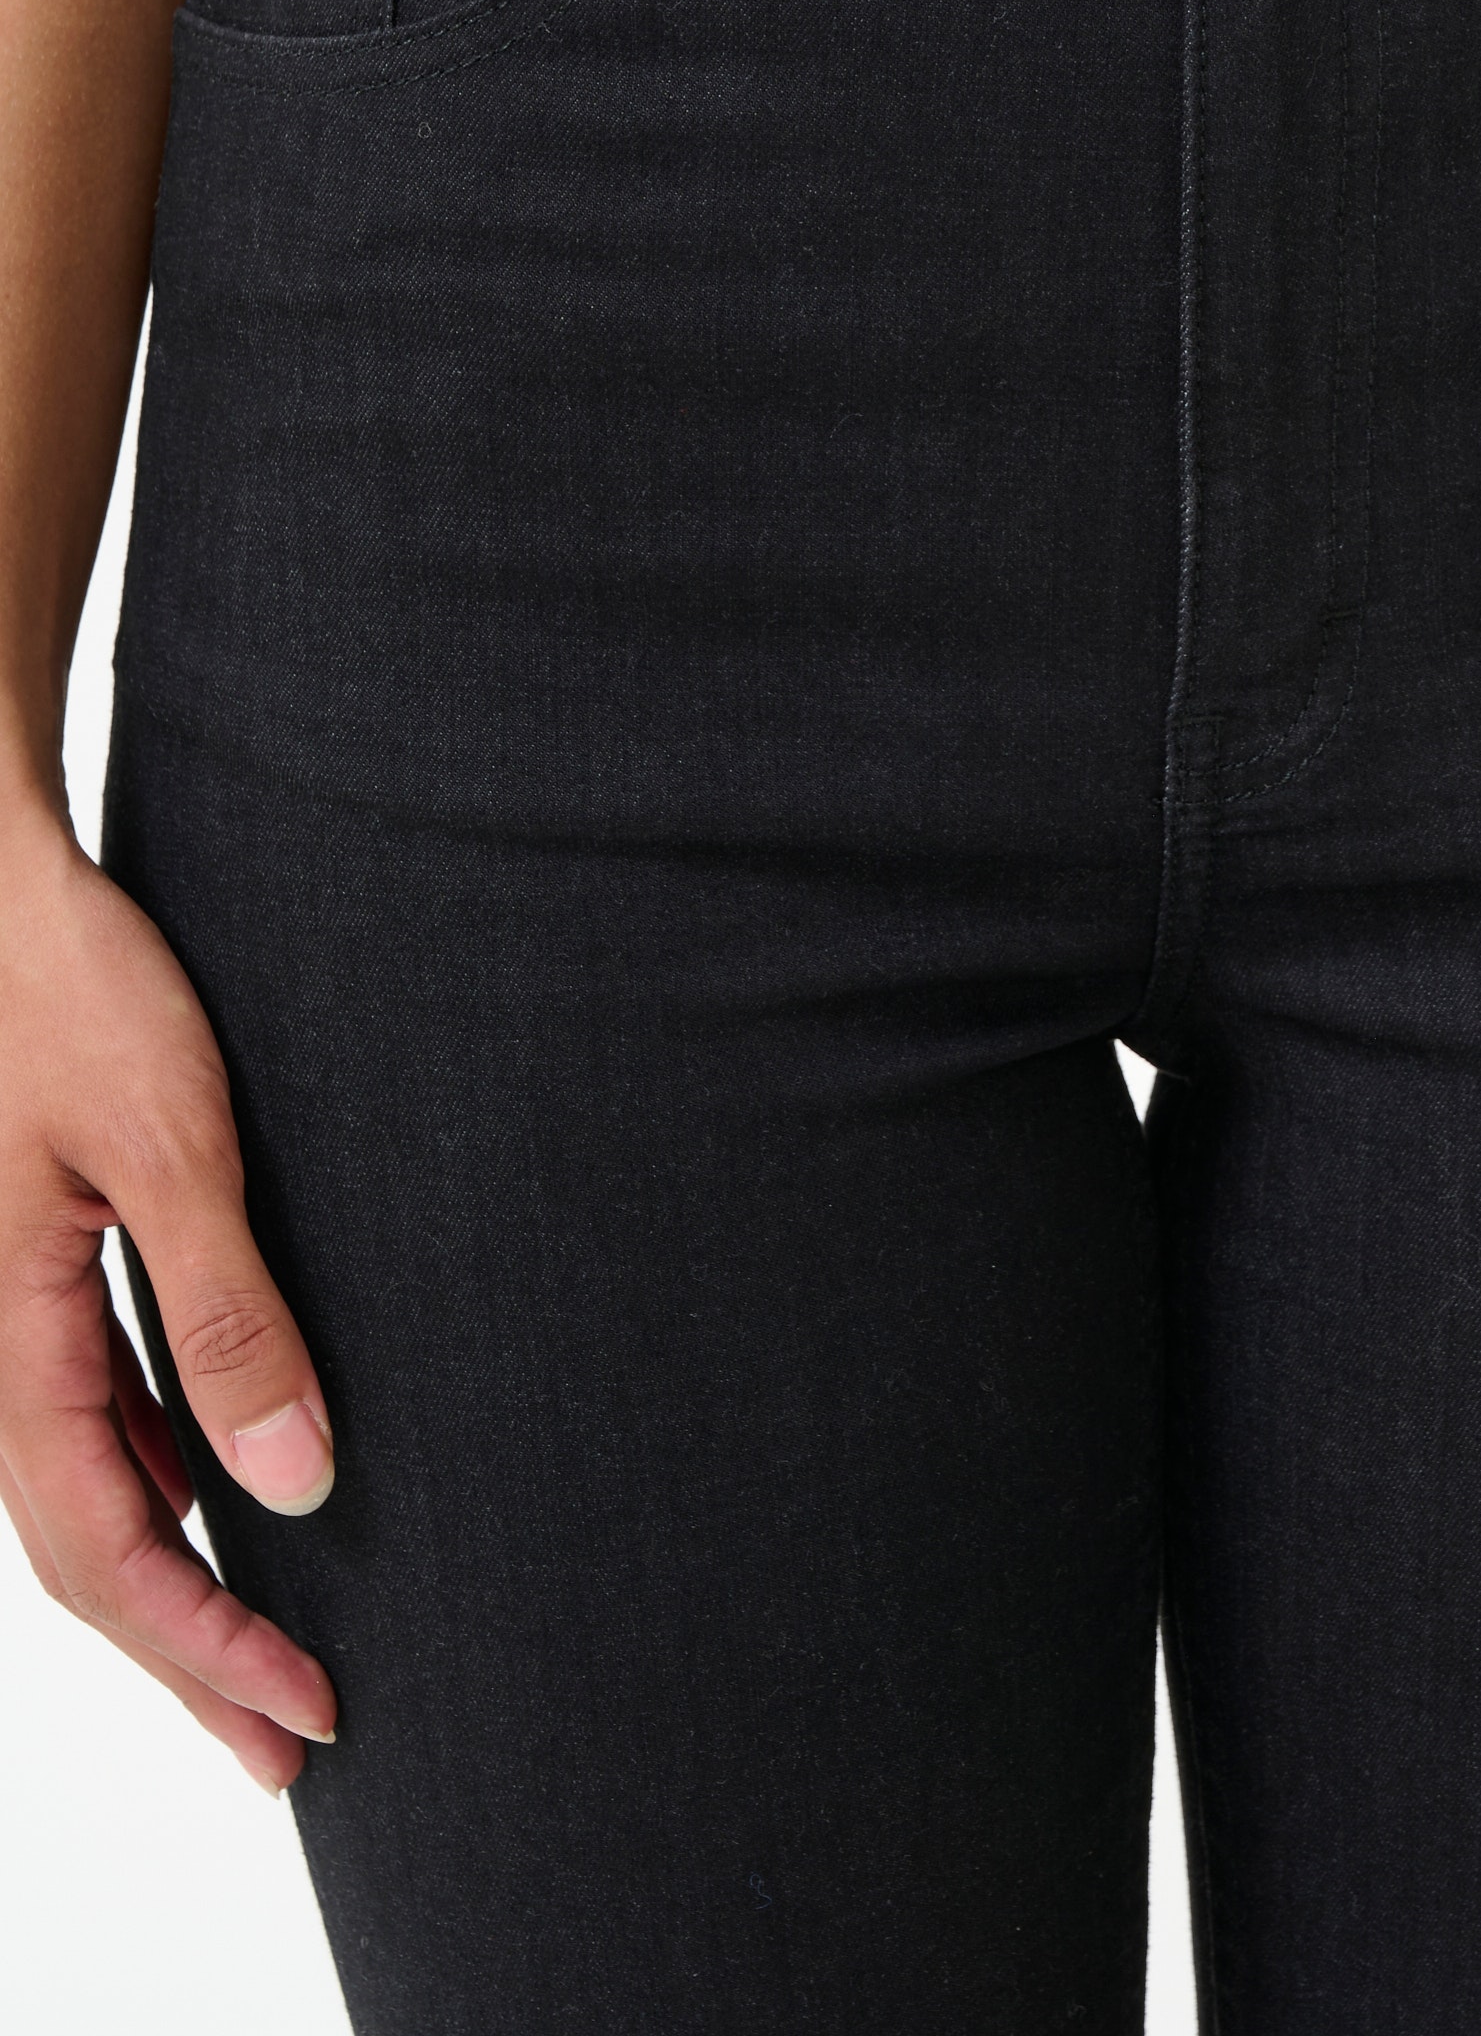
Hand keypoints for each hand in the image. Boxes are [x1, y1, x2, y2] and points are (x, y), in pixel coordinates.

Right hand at [0, 801, 337, 1789]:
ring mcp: (12, 1307)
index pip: (108, 1552)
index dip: (204, 1648)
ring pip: (89, 1486)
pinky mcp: (43, 1256)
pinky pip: (93, 1406)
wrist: (3, 882)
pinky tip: (219, 1484)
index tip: (304, 1715)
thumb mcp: (173, 1144)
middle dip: (190, 1657)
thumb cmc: (75, 987)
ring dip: (177, 1575)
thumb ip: (227, 1310)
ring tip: (264, 1646)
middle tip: (292, 1745)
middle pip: (89, 1551)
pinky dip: (158, 1472)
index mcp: (9, 1343)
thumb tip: (292, 1481)